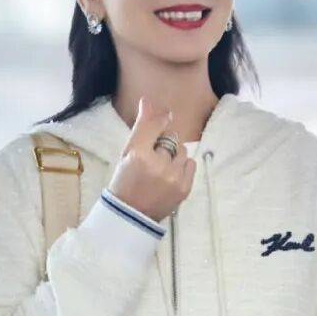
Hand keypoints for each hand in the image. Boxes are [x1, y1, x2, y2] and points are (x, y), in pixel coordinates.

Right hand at [105, 95, 196, 223]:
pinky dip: (182, 168)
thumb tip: (148, 100)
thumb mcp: (127, 152)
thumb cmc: (126, 181)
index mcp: (138, 154)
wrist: (131, 215)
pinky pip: (190, 164)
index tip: (162, 120)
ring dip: (174, 157)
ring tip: (161, 170)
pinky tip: (170, 177)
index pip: (155, 124)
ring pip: (182, 151)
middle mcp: (158, 164)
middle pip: (170, 138)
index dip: (159, 120)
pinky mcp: (184, 188)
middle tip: (152, 160)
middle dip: (163, 145)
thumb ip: (141, 127)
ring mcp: (173, 177)